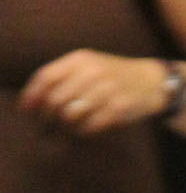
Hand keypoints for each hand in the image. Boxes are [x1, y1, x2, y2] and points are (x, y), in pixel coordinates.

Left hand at [19, 51, 171, 134]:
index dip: (33, 95)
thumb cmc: (115, 77)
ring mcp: (106, 91)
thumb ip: (66, 76)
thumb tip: (37, 99)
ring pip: (71, 114)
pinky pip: (90, 126)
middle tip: (45, 128)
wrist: (151, 83)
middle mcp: (91, 72)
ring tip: (63, 133)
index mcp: (80, 59)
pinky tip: (81, 133)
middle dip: (47, 117)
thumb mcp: (90, 66)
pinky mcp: (118, 109)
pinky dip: (81, 133)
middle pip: (56, 99)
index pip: (46, 77)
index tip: (28, 110)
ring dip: (63, 128)